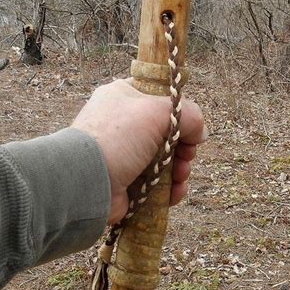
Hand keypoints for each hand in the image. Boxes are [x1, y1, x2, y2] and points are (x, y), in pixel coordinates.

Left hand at [71, 79, 206, 223]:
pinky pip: (159, 184)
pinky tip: (174, 193)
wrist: (87, 181)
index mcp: (125, 97)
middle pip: (169, 132)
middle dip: (184, 147)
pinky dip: (171, 189)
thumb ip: (189, 114)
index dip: (179, 111)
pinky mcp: (129, 183)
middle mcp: (125, 124)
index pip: (160, 96)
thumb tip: (201, 132)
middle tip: (187, 155)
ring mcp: (126, 155)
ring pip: (167, 160)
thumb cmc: (119, 137)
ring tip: (179, 177)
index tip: (190, 125)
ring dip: (180, 170)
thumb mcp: (157, 111)